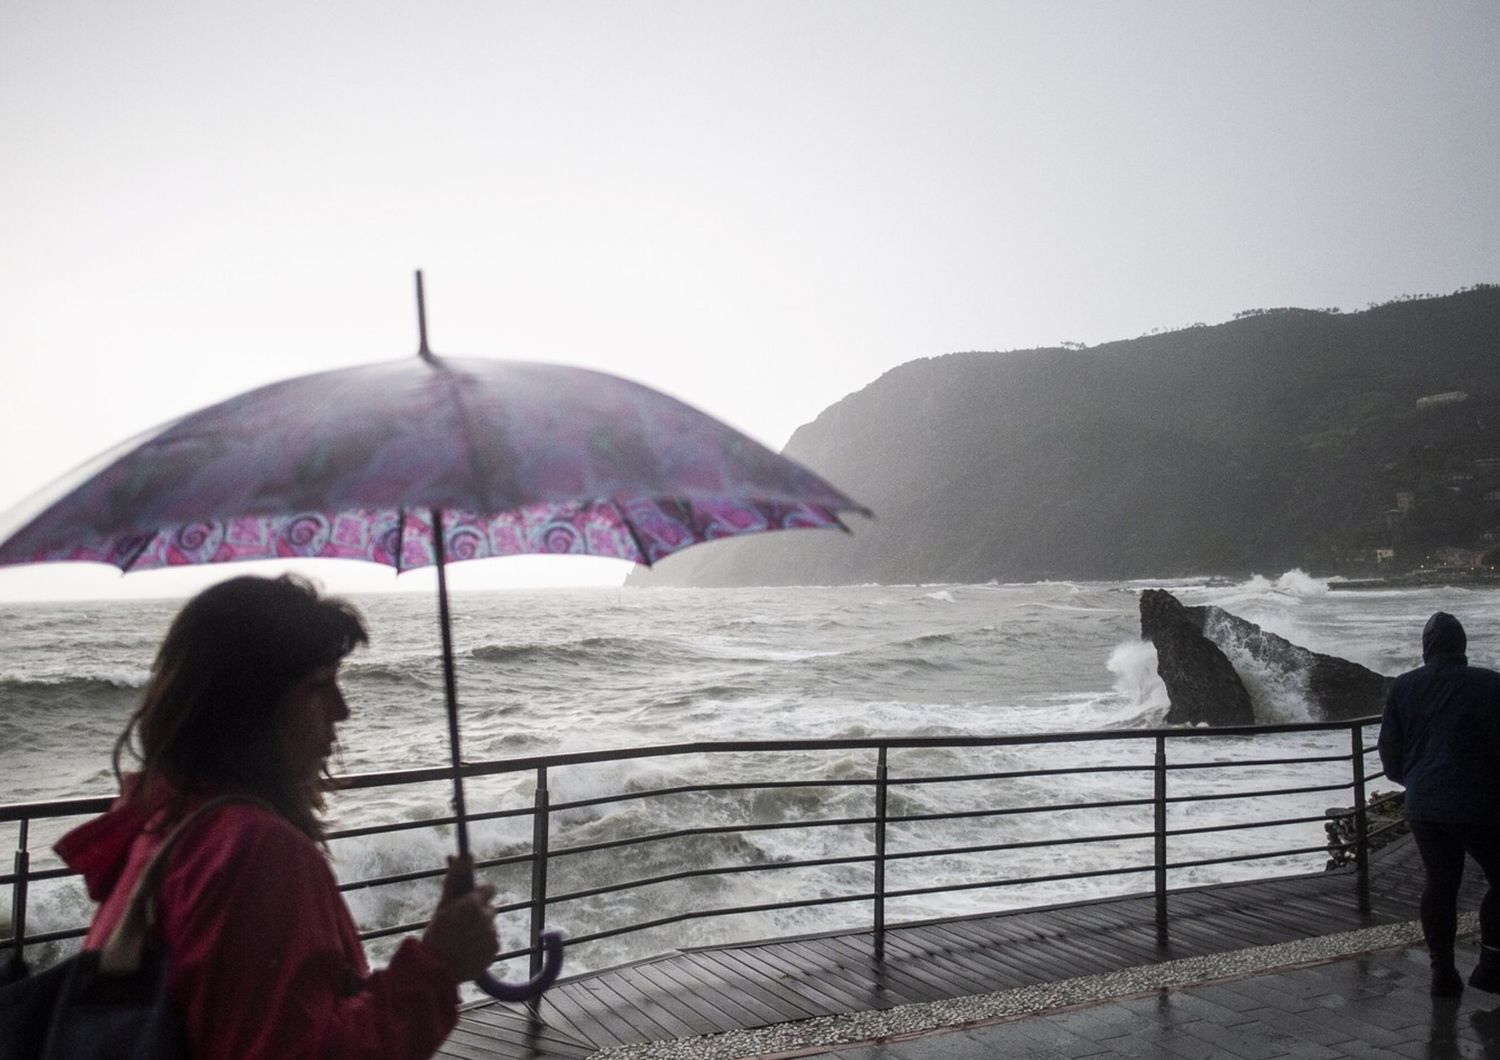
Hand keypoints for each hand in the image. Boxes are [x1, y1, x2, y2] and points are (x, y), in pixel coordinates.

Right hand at [421, 855, 499, 982]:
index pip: (489, 889)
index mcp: (473, 903)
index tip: (468, 903)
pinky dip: (483, 945)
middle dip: (478, 913)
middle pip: (489, 908)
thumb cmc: (437, 935)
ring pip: (490, 926)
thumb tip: (463, 854)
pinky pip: (492, 942)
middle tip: (461, 925)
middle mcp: (487, 917)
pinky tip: (468, 951)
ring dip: (480, 930)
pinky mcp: (495, 950)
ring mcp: (492, 934)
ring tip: (462, 941)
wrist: (437, 971)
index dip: (478, 895)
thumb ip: (455, 879)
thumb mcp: (443, 906)